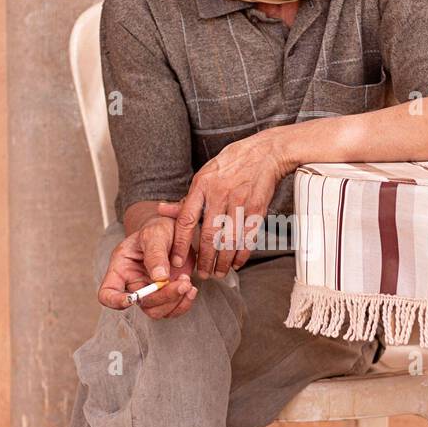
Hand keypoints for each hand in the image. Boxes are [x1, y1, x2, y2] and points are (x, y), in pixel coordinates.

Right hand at [97, 206, 198, 319]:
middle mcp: (132, 283)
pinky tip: (191, 288)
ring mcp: (150, 291)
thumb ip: (156, 254)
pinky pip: (172, 309)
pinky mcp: (166, 294)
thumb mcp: (155, 234)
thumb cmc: (158, 228)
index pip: (108, 293)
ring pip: (158, 311)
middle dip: (163, 296)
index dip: (115, 301)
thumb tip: (160, 278)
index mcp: (121, 268)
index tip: (133, 298)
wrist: (175, 230)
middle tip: (183, 282)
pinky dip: (184, 303)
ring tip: (187, 282)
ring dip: (176, 301)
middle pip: (141, 303)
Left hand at [166, 130, 288, 278]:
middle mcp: (220, 194)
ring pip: (229, 241)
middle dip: (205, 260)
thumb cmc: (231, 164)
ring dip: (223, 261)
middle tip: (202, 273)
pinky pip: (248, 238)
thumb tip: (163, 210)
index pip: (186, 220)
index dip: (181, 244)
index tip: (178, 261)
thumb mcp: (204, 175)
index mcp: (202, 186)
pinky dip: (242, 255)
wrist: (264, 153)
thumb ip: (185, 198)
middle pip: (209, 235)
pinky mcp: (257, 209)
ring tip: (218, 272)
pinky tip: (237, 263)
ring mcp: (240, 202)